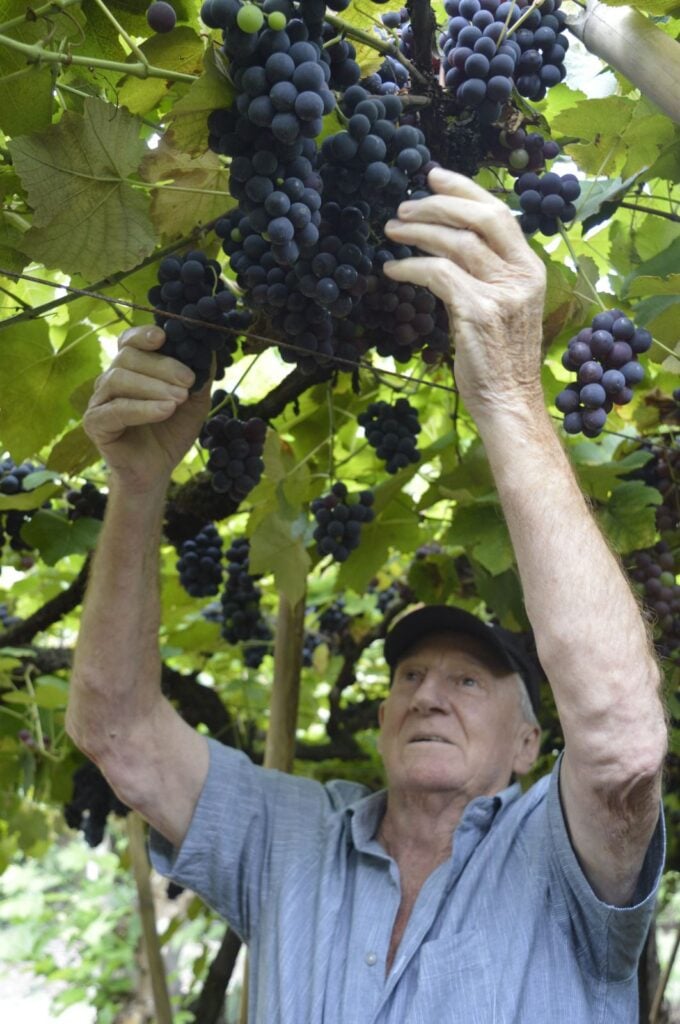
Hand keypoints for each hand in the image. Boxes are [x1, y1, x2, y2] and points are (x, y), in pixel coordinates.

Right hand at [84, 326, 210, 493]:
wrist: (157, 470)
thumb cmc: (171, 432)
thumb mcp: (194, 403)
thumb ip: (199, 378)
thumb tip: (208, 350)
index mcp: (131, 368)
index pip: (129, 341)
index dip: (144, 334)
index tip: (164, 337)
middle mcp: (111, 380)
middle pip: (128, 357)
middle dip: (162, 366)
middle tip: (188, 381)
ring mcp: (99, 401)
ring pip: (119, 379)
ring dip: (153, 386)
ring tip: (179, 399)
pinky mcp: (95, 423)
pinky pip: (116, 409)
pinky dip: (143, 408)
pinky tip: (165, 411)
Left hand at [384, 168, 546, 417]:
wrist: (509, 402)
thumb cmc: (500, 360)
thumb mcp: (504, 309)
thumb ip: (487, 277)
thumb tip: (449, 249)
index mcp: (531, 269)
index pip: (500, 213)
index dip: (465, 190)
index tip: (434, 176)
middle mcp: (522, 275)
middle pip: (481, 217)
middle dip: (438, 204)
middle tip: (403, 206)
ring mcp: (502, 293)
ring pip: (458, 242)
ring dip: (419, 231)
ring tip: (391, 231)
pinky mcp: (479, 312)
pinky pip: (439, 274)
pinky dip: (411, 267)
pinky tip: (392, 270)